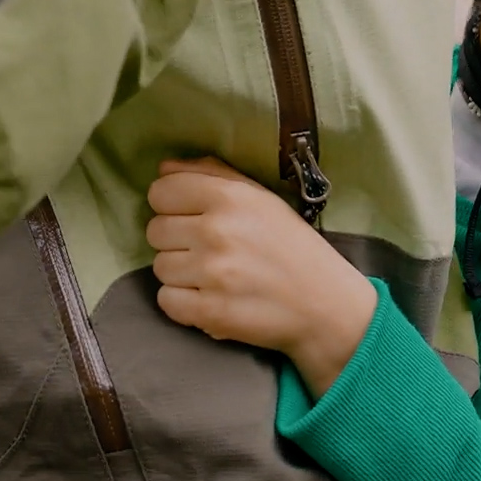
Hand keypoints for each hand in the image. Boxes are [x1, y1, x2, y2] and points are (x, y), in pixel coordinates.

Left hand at [147, 158, 376, 397]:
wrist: (325, 303)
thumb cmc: (291, 244)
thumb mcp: (259, 197)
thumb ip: (211, 174)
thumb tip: (163, 168)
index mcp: (228, 197)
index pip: (160, 192)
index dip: (171, 204)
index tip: (190, 216)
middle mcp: (216, 231)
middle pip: (155, 231)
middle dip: (176, 240)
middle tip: (206, 249)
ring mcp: (212, 274)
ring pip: (159, 267)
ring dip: (180, 272)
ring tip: (212, 275)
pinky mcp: (211, 312)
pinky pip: (166, 301)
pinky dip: (183, 302)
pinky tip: (208, 297)